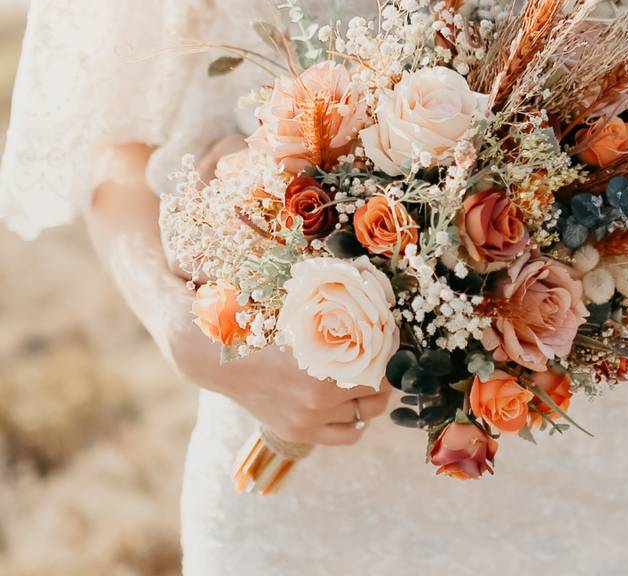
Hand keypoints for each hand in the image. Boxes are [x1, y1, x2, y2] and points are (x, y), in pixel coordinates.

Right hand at [86, 140, 391, 446]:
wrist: (196, 346)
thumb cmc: (242, 301)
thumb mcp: (283, 274)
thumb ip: (325, 259)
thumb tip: (363, 225)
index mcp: (322, 361)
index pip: (390, 356)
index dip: (399, 338)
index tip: (399, 322)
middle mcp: (320, 399)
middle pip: (386, 386)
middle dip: (389, 362)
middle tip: (386, 339)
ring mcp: (308, 423)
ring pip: (370, 413)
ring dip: (373, 390)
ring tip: (367, 361)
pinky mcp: (298, 435)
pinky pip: (349, 434)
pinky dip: (353, 418)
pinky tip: (348, 390)